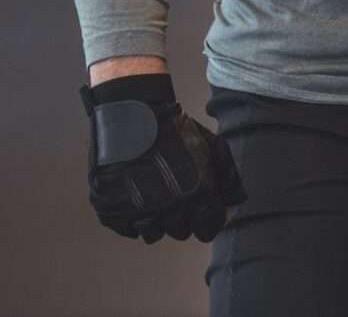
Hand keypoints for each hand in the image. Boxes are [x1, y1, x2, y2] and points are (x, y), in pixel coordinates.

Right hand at [81, 74, 245, 243]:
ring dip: (158, 218)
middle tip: (176, 193)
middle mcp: (169, 209)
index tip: (202, 209)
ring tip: (155, 191)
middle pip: (181, 232)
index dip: (208, 219)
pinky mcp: (113, 212)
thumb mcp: (213, 147)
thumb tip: (235, 208)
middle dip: (183, 217)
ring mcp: (139, 213)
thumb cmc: (177, 131)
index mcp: (197, 195)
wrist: (133, 114)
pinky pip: (130, 229)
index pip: (209, 230)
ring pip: (155, 233)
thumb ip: (230, 181)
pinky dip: (134, 216)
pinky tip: (136, 193)